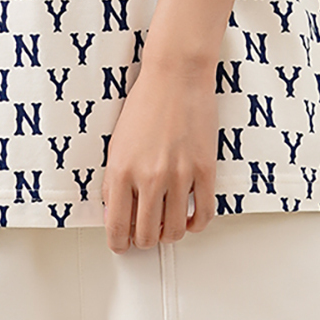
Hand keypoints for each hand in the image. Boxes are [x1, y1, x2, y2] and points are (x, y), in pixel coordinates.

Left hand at [101, 57, 218, 251]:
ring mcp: (179, 175)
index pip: (117, 228)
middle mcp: (149, 177)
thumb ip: (114, 180)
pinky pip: (203, 214)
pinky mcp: (205, 170)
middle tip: (146, 232)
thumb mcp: (116, 142)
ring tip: (167, 223)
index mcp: (121, 171)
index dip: (119, 244)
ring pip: (175, 232)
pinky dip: (196, 224)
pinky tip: (190, 216)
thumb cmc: (146, 102)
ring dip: (170, 234)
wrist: (175, 75)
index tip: (122, 245)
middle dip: (145, 240)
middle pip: (147, 236)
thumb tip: (116, 212)